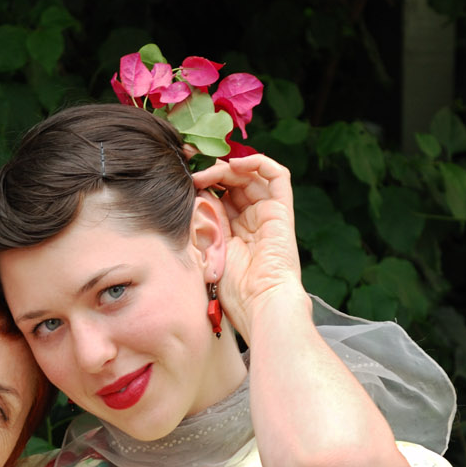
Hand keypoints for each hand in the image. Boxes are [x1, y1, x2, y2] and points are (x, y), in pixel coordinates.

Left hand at [191, 153, 304, 339]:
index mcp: (233, 233)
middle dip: (212, 170)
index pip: (219, 197)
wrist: (260, 304)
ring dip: (227, 167)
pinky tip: (234, 163)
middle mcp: (252, 221)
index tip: (182, 175)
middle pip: (234, 184)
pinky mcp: (282, 211)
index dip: (203, 183)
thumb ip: (203, 224)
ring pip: (251, 176)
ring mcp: (268, 215)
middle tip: (190, 165)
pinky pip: (277, 175)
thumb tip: (193, 196)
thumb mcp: (208, 252)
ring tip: (206, 171)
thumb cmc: (233, 292)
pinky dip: (258, 162)